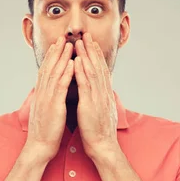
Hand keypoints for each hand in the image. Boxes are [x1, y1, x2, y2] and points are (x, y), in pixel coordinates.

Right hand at [25, 36, 74, 161]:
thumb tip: (50, 93)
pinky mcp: (53, 106)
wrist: (39, 147)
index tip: (57, 45)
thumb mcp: (45, 112)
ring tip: (69, 44)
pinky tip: (72, 63)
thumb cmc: (45, 132)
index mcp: (41, 95)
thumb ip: (47, 100)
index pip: (45, 71)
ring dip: (62, 57)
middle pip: (48, 67)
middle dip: (56, 52)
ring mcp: (47, 98)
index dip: (51, 57)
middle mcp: (42, 93)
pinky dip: (66, 73)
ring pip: (54, 73)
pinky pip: (60, 86)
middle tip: (62, 37)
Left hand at [73, 33, 118, 159]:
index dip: (96, 55)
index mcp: (104, 94)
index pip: (101, 70)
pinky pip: (85, 85)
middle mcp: (103, 92)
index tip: (91, 43)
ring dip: (86, 55)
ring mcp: (97, 97)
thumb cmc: (99, 131)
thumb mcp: (100, 110)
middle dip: (91, 49)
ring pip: (92, 71)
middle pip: (98, 66)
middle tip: (86, 34)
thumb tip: (97, 91)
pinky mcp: (90, 104)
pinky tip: (76, 61)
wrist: (103, 146)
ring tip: (80, 42)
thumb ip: (98, 98)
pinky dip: (80, 72)